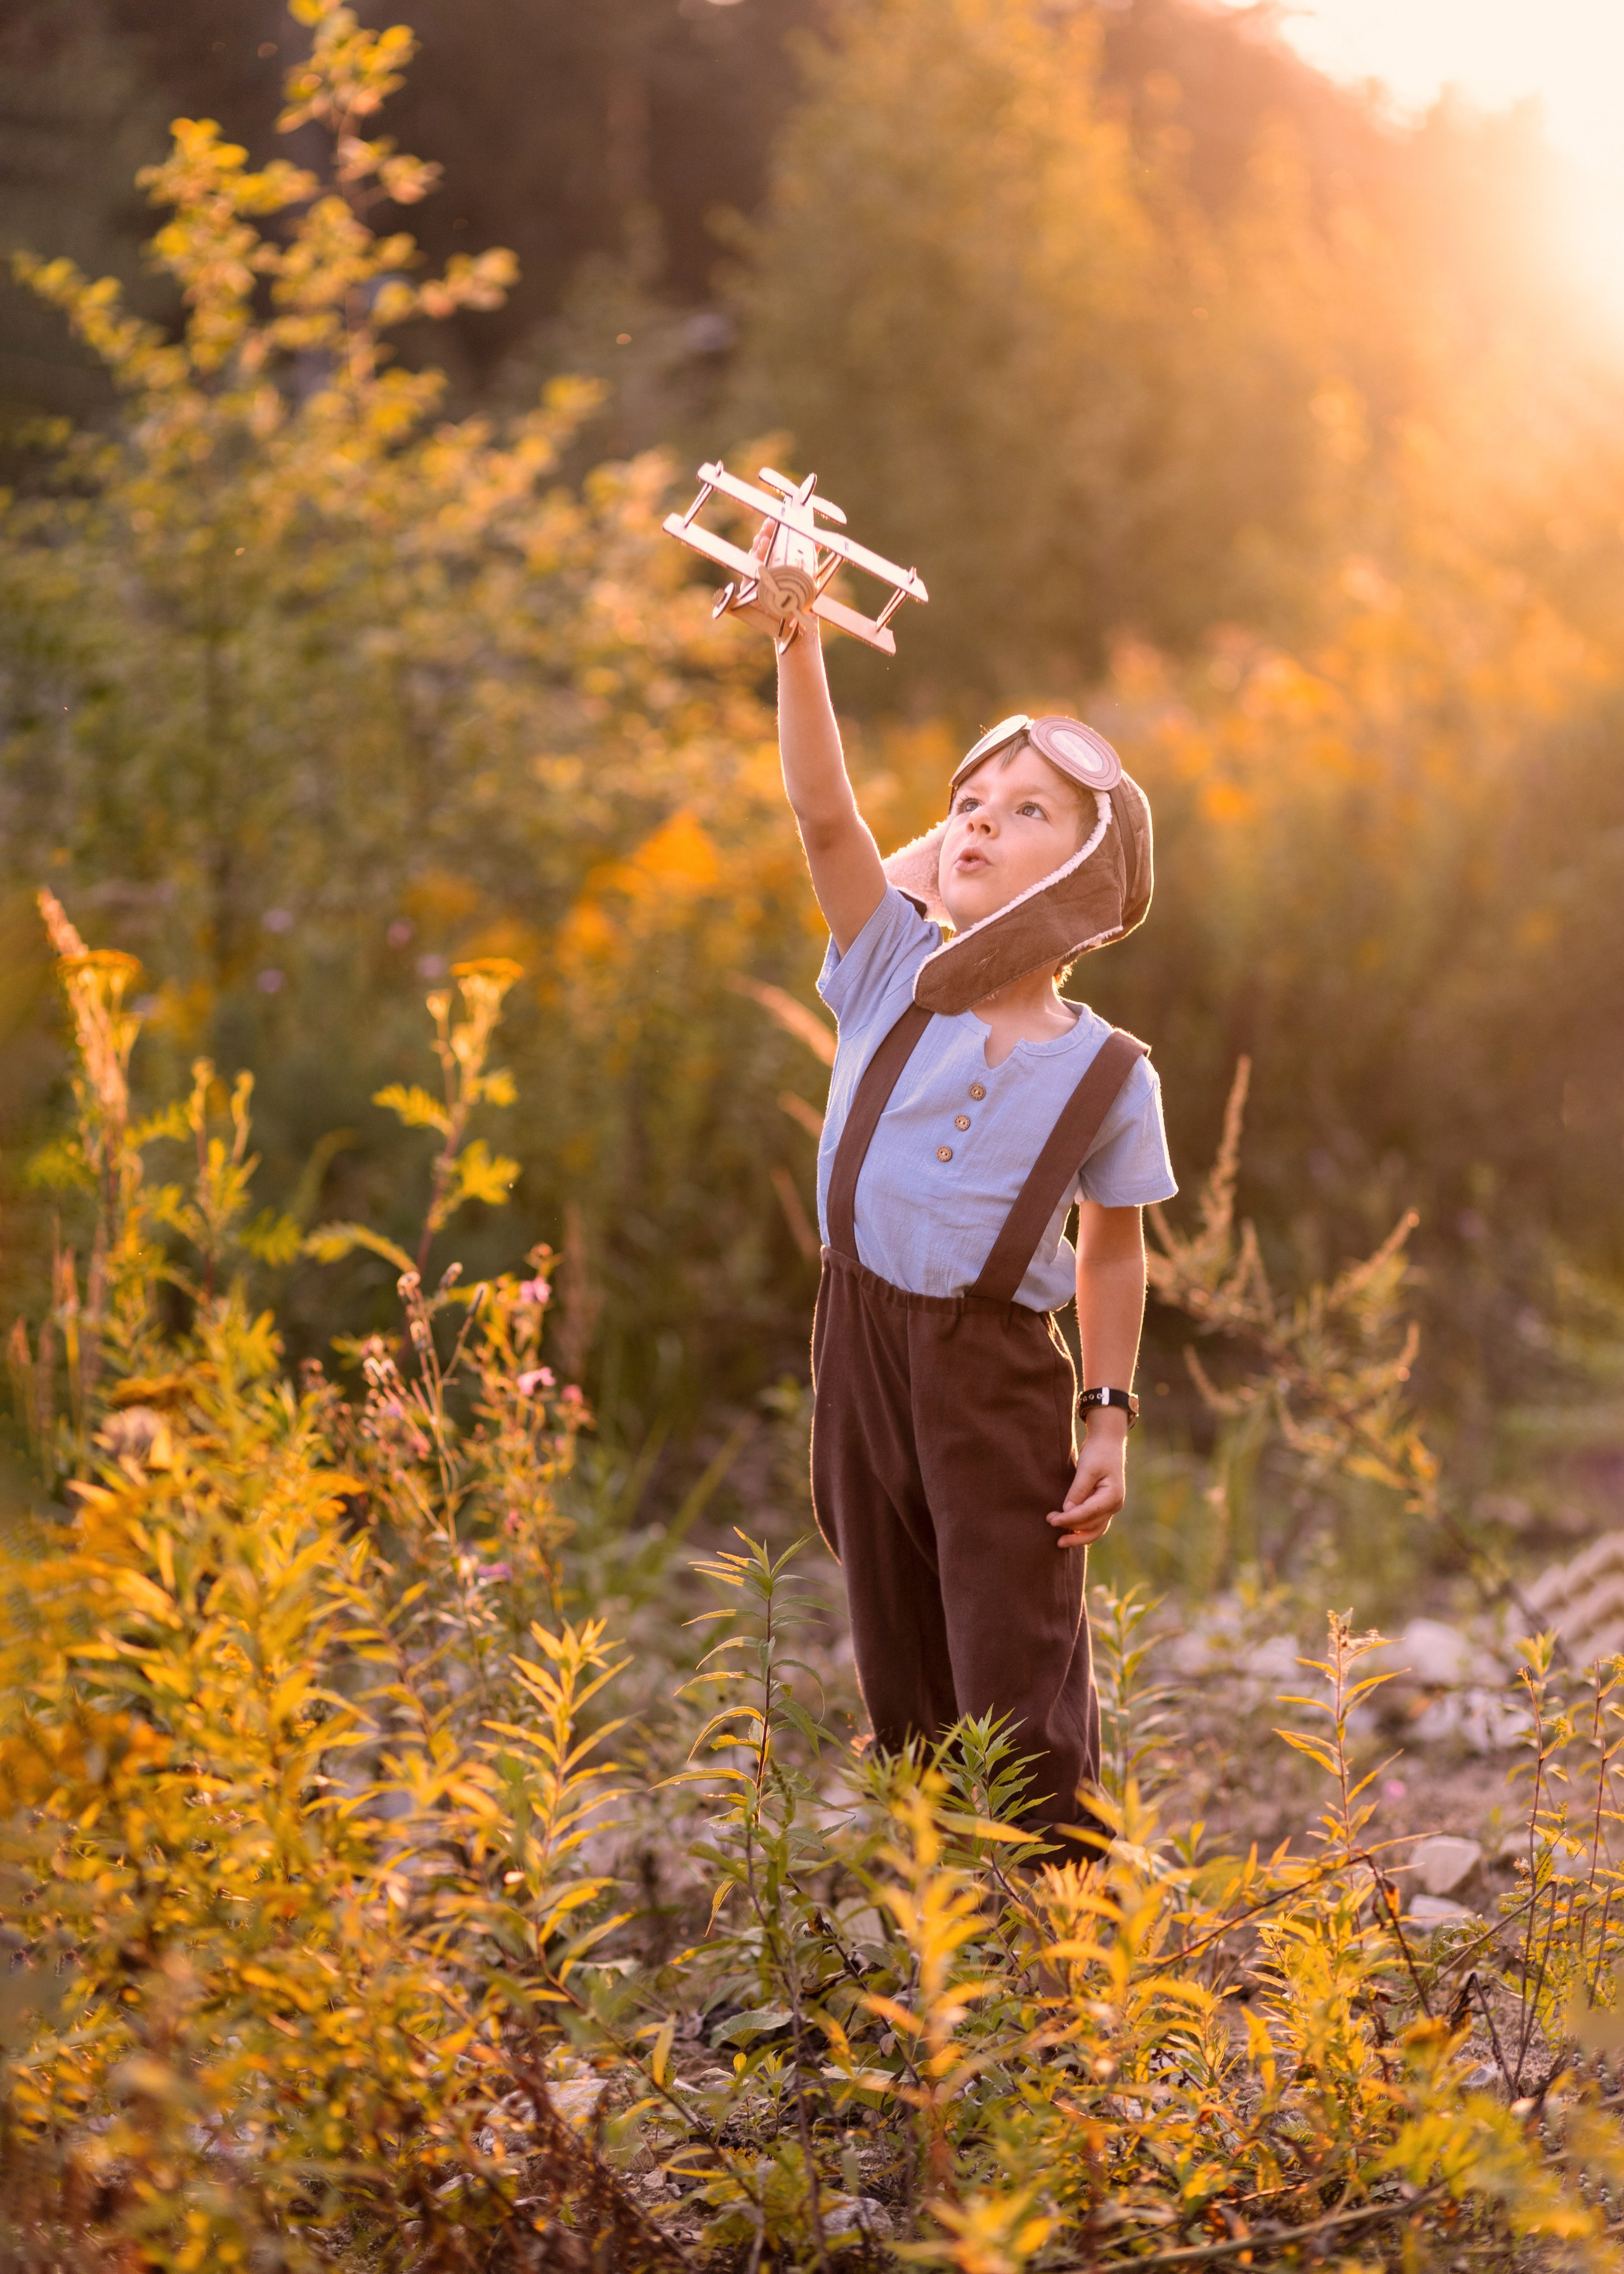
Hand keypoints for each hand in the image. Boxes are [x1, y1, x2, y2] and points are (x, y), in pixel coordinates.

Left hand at [1047, 1414, 1127, 1548]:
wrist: (1107, 1444)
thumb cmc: (1098, 1453)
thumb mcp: (1087, 1468)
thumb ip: (1078, 1490)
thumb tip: (1067, 1510)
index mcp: (1112, 1496)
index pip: (1087, 1513)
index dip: (1069, 1519)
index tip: (1051, 1520)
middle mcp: (1115, 1505)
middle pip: (1091, 1525)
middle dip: (1070, 1526)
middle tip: (1049, 1521)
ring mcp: (1111, 1508)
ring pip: (1095, 1530)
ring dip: (1077, 1537)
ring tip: (1060, 1542)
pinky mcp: (1104, 1506)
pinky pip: (1094, 1525)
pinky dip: (1082, 1531)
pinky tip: (1069, 1534)